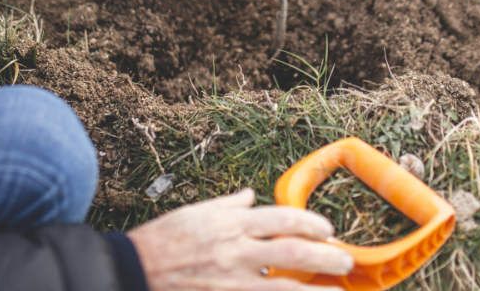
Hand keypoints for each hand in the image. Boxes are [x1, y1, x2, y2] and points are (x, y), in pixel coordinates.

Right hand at [128, 189, 353, 290]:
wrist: (134, 269)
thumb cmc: (165, 238)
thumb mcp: (198, 211)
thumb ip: (229, 205)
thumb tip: (251, 197)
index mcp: (232, 223)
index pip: (284, 219)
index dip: (312, 224)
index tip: (328, 230)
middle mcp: (237, 251)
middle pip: (293, 253)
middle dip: (325, 257)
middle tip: (345, 260)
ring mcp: (233, 281)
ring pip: (284, 288)